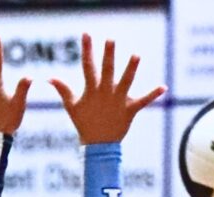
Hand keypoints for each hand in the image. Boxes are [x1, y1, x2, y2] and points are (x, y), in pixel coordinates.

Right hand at [51, 34, 166, 144]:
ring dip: (131, 69)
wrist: (99, 146)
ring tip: (136, 55)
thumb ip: (63, 90)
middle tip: (110, 39)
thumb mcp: (72, 106)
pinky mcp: (130, 111)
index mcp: (92, 90)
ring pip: (126, 82)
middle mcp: (106, 94)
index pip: (88, 66)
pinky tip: (164, 87)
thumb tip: (49, 78)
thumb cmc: (84, 124)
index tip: (86, 34)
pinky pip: (144, 101)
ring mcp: (119, 102)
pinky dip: (154, 94)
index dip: (87, 50)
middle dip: (108, 55)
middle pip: (107, 70)